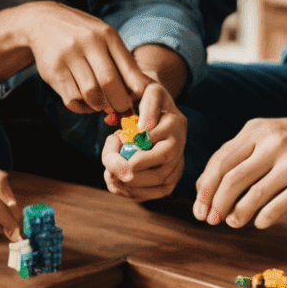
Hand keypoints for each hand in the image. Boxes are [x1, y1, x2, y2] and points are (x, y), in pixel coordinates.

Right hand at [16, 2, 148, 115]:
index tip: (136, 100)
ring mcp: (69, 55)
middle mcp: (88, 42)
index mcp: (107, 34)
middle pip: (109, 81)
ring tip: (101, 105)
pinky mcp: (53, 70)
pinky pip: (72, 98)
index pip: (128, 67)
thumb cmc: (83, 34)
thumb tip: (139, 92)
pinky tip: (84, 102)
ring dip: (99, 106)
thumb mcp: (104, 37)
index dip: (135, 90)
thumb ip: (121, 61)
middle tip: (121, 110)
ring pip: (90, 93)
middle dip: (118, 102)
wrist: (43, 21)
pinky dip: (81, 107)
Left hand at [101, 82, 185, 201]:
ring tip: (109, 171)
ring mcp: (176, 167)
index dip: (127, 147)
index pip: (152, 143)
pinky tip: (116, 180)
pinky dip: (128, 191)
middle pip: (156, 173)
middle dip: (125, 171)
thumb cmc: (149, 100)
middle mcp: (179, 148)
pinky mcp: (168, 182)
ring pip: (152, 187)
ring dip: (125, 183)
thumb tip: (143, 131)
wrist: (159, 112)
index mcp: (175, 124)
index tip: (114, 137)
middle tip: (107, 163)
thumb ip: (149, 105)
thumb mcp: (150, 92)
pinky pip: (149, 195)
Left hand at [193, 111, 286, 227]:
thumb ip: (241, 153)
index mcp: (257, 130)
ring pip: (252, 195)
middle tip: (210, 220)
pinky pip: (277, 207)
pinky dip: (263, 218)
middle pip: (231, 179)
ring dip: (237, 215)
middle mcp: (272, 144)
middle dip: (215, 204)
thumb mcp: (270, 134)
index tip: (199, 208)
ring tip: (233, 223)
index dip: (205, 188)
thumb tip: (207, 186)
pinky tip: (260, 222)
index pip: (220, 161)